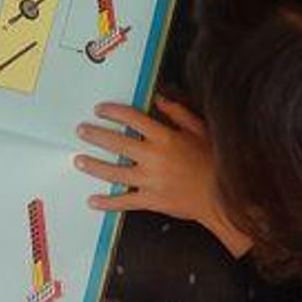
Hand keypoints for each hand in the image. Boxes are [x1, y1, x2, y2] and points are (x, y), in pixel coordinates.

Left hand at [74, 96, 251, 254]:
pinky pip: (124, 201)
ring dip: (94, 166)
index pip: (132, 119)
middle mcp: (153, 158)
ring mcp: (150, 181)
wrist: (222, 198)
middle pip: (117, 144)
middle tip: (81, 131)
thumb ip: (178, 113)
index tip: (100, 110)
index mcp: (165, 138)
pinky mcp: (151, 201)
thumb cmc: (214, 162)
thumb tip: (159, 100)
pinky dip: (107, 202)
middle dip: (96, 135)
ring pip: (114, 172)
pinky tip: (93, 200)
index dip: (113, 112)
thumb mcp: (201, 130)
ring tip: (79, 160)